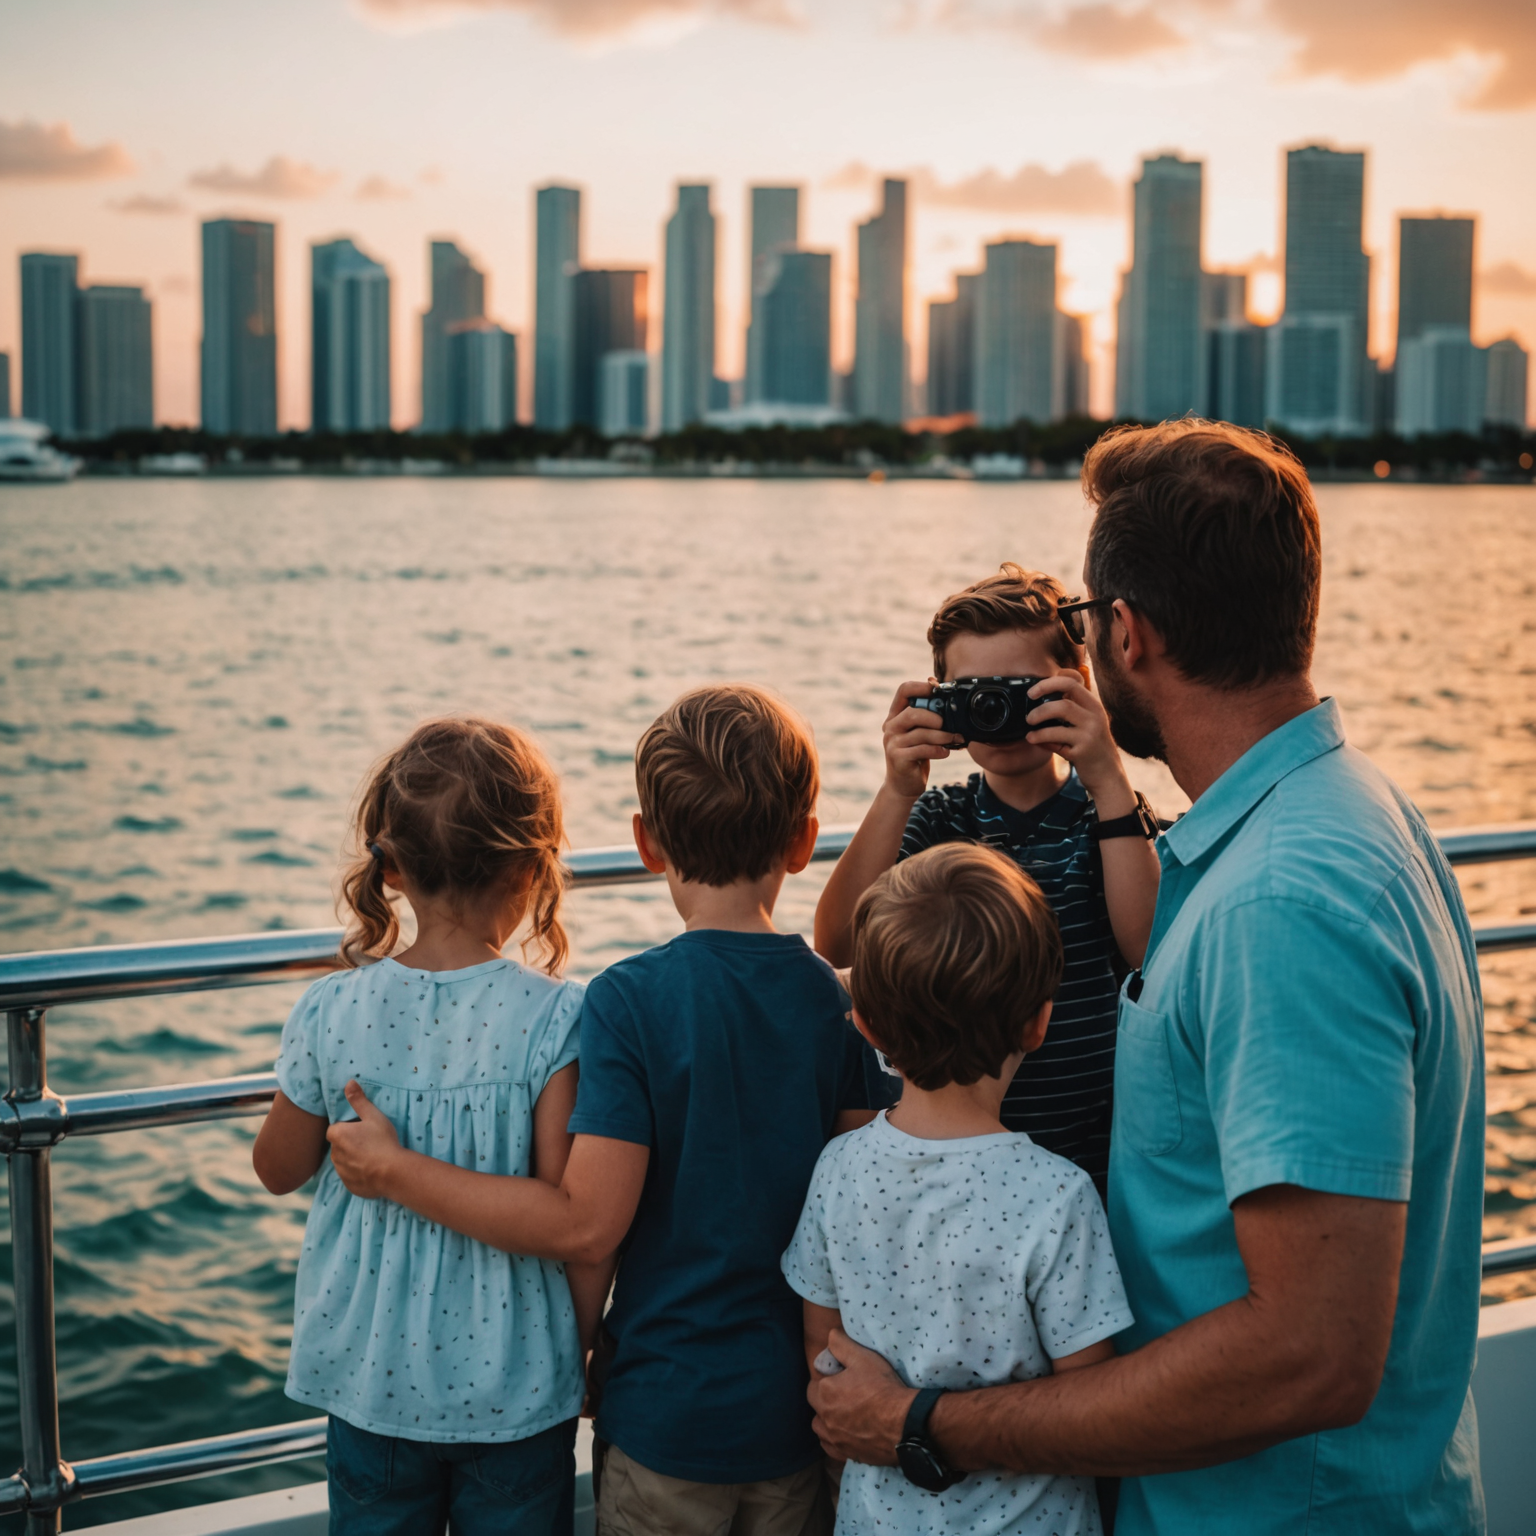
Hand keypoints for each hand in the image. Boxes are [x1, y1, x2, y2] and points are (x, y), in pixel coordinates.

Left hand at [326, 1080, 402, 1198]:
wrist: (392, 1172)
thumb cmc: (383, 1141)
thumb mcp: (373, 1116)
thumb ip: (359, 1100)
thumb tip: (349, 1082)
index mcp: (337, 1135)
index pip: (334, 1129)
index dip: (346, 1128)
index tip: (361, 1130)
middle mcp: (334, 1154)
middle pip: (338, 1145)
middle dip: (348, 1143)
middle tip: (369, 1142)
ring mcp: (341, 1172)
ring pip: (343, 1162)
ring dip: (352, 1158)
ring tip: (372, 1156)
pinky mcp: (349, 1186)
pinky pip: (350, 1176)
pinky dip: (358, 1173)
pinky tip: (372, 1170)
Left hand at [806, 1328, 913, 1465]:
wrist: (905, 1424)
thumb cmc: (883, 1388)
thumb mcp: (863, 1357)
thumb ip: (841, 1344)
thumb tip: (829, 1336)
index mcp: (825, 1393)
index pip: (814, 1384)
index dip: (826, 1379)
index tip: (841, 1377)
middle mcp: (824, 1418)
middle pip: (816, 1405)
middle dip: (825, 1398)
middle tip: (844, 1393)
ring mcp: (835, 1439)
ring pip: (820, 1428)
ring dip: (826, 1420)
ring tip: (844, 1413)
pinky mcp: (846, 1454)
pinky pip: (830, 1448)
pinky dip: (834, 1440)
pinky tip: (846, 1433)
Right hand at [882, 681, 964, 800]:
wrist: (903, 784)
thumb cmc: (917, 755)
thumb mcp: (920, 733)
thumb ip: (928, 718)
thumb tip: (950, 701)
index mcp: (896, 715)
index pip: (904, 690)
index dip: (922, 686)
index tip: (939, 689)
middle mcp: (891, 727)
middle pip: (913, 712)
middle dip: (935, 717)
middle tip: (948, 724)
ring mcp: (892, 743)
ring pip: (921, 733)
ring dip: (943, 736)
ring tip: (956, 739)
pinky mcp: (898, 758)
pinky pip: (923, 750)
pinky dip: (939, 750)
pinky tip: (945, 753)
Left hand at [1023, 673, 1136, 814]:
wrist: (1108, 776)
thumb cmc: (1092, 749)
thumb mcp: (1087, 725)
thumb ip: (1071, 712)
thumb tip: (1040, 701)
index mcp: (1093, 706)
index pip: (1075, 680)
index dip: (1055, 678)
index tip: (1037, 687)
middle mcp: (1095, 714)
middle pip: (1068, 688)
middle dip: (1044, 688)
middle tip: (1029, 697)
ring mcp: (1090, 731)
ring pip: (1061, 709)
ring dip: (1039, 713)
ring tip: (1029, 722)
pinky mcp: (1083, 749)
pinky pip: (1055, 738)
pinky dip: (1040, 737)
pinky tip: (1034, 739)